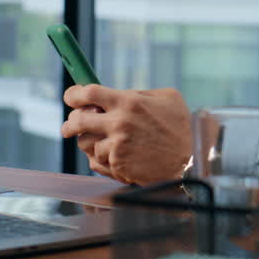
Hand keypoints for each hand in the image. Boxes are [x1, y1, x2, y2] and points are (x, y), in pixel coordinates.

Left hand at [61, 85, 190, 184]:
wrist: (190, 161)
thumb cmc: (181, 127)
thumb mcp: (167, 98)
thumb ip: (138, 93)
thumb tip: (116, 94)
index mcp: (129, 102)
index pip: (88, 93)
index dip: (73, 94)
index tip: (71, 97)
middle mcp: (119, 123)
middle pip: (77, 120)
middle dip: (69, 123)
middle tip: (70, 126)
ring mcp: (117, 146)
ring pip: (85, 143)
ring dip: (89, 141)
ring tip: (102, 141)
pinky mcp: (118, 165)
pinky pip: (97, 161)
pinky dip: (102, 158)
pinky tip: (116, 156)